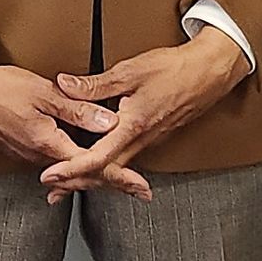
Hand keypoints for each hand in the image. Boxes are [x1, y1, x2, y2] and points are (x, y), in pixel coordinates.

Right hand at [0, 52, 129, 186]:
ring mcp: (29, 155)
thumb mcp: (44, 93)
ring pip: (70, 171)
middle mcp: (39, 156)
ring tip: (120, 179)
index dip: (120, 177)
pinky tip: (82, 167)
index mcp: (48, 144)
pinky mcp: (22, 149)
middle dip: (113, 183)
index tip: (141, 187)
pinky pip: (55, 164)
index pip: (92, 166)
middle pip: (83, 176)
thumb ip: (78, 108)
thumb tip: (109, 121)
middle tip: (139, 190)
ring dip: (94, 175)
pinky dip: (74, 168)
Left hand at [41, 30, 248, 201]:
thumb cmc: (175, 69)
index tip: (51, 176)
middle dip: (77, 183)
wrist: (210, 72)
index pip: (97, 158)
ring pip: (117, 167)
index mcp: (133, 126)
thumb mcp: (130, 72)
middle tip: (53, 191)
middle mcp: (142, 140)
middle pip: (105, 171)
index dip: (71, 170)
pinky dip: (108, 165)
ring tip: (68, 184)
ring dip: (92, 177)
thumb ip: (96, 84)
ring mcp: (150, 141)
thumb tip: (65, 85)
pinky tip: (99, 163)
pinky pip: (127, 158)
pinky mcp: (154, 136)